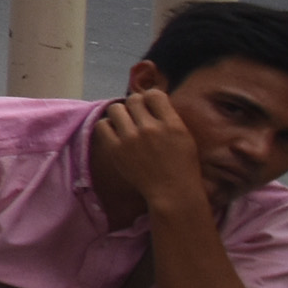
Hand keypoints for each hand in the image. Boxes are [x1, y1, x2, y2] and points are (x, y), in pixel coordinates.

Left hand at [92, 88, 207, 225]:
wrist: (172, 193)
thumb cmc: (182, 166)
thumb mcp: (185, 137)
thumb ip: (169, 117)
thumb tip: (150, 98)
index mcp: (172, 124)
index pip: (154, 94)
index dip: (150, 98)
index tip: (149, 107)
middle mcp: (151, 128)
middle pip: (133, 99)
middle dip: (135, 106)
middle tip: (137, 118)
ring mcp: (131, 139)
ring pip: (116, 109)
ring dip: (120, 114)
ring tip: (125, 124)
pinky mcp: (116, 150)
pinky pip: (102, 125)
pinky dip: (107, 127)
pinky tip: (115, 134)